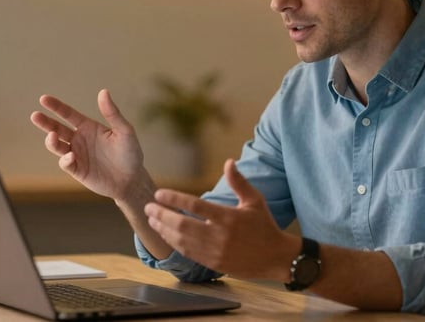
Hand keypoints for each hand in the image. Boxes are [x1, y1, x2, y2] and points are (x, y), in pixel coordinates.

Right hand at [30, 89, 143, 199]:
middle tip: (35, 115)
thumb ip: (112, 113)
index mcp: (89, 127)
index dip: (56, 107)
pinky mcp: (77, 170)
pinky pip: (65, 163)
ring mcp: (77, 155)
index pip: (68, 114)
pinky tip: (71, 156)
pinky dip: (65, 159)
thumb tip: (103, 91)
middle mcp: (79, 139)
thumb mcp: (124, 131)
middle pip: (56, 128)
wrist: (132, 179)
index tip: (43, 99)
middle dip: (45, 122)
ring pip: (56, 146)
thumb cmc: (130, 153)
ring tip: (52, 136)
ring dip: (51, 141)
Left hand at [144, 159, 298, 280]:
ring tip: (152, 220)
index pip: (195, 206)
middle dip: (162, 215)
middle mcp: (220, 235)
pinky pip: (188, 253)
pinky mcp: (213, 263)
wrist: (275, 257)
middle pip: (182, 225)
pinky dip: (173, 243)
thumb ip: (239, 182)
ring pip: (182, 241)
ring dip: (164, 229)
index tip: (159, 193)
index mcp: (229, 217)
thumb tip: (228, 162)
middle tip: (149, 207)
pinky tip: (166, 234)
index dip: (175, 199)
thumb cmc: (264, 225)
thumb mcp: (255, 200)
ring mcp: (215, 251)